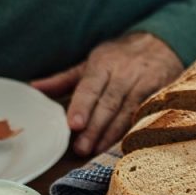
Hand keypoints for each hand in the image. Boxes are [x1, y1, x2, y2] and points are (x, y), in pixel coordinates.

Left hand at [31, 32, 184, 155]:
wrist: (161, 43)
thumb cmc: (119, 56)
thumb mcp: (91, 63)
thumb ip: (64, 79)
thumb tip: (34, 88)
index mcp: (103, 64)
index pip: (90, 87)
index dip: (82, 106)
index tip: (74, 125)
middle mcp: (124, 74)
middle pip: (108, 104)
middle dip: (95, 128)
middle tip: (81, 148)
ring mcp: (144, 84)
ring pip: (127, 112)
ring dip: (112, 134)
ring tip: (97, 150)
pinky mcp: (160, 95)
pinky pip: (145, 115)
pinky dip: (134, 130)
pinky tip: (123, 144)